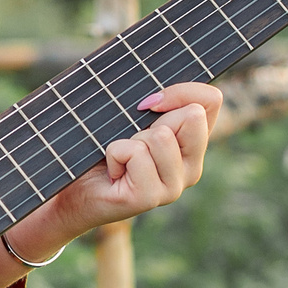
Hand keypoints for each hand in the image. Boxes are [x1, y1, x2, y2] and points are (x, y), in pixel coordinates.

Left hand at [33, 80, 224, 251]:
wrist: (75, 190)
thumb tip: (154, 101)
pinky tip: (112, 171)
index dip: (181, 91)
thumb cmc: (103, 149)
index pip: (211, 100)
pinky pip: (136, 153)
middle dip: (152, 119)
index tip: (148, 102)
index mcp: (194, 145)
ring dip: (131, 139)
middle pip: (191, 115)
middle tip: (133, 143)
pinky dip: (114, 153)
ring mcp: (174, 186)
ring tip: (122, 159)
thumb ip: (156, 104)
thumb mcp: (133, 118)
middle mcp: (192, 167)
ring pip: (161, 136)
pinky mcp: (150, 197)